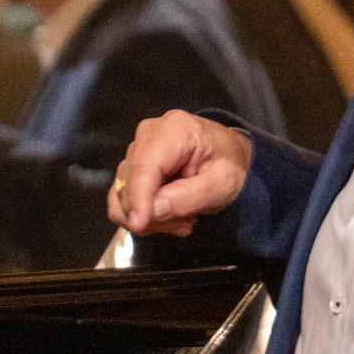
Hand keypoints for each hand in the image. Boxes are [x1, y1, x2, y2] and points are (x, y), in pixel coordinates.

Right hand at [109, 110, 251, 237]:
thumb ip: (187, 197)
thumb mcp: (221, 184)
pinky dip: (144, 212)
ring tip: (182, 218)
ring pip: (124, 192)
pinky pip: (124, 195)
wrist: (228, 155)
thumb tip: (152, 211)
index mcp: (175, 129)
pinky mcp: (133, 163)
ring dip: (150, 216)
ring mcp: (138, 147)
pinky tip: (169, 214)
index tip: (138, 224)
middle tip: (184, 224)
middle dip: (151, 213)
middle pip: (130, 180)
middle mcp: (149, 133)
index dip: (138, 197)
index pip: (144, 165)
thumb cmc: (229, 164)